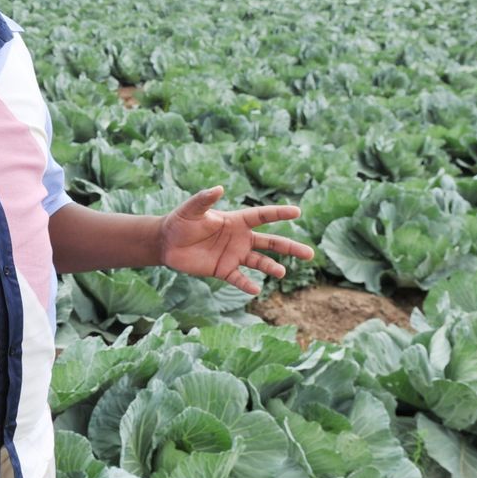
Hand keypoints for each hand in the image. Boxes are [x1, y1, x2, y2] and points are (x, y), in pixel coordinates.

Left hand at [159, 186, 314, 295]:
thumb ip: (204, 199)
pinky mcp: (223, 270)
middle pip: (270, 243)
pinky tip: (256, 289)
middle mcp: (240, 239)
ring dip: (272, 267)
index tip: (297, 211)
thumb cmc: (180, 221)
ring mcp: (233, 255)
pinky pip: (239, 278)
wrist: (166, 243)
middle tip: (310, 254)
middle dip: (290, 248)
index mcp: (236, 221)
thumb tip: (219, 188)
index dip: (279, 213)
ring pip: (260, 262)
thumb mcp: (191, 209)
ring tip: (282, 272)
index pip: (262, 216)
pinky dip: (247, 284)